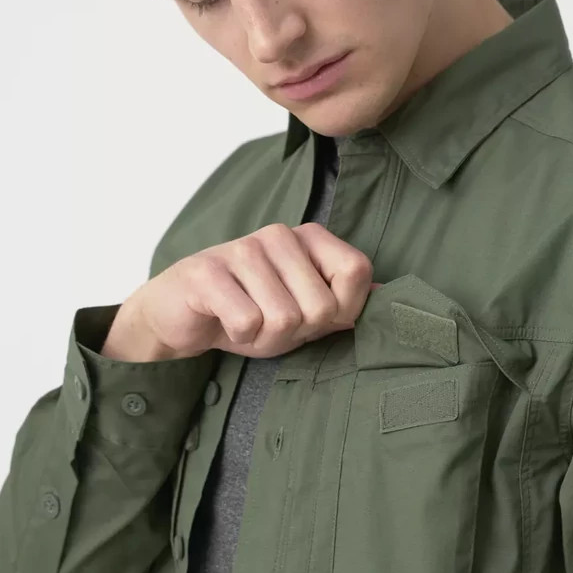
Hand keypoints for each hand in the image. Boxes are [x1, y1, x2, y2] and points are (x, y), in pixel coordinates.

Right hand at [115, 223, 377, 359]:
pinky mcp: (208, 271)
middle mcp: (280, 234)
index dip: (341, 310)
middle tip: (267, 323)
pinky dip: (238, 336)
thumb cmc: (247, 313)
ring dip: (264, 338)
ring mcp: (243, 248)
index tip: (313, 316)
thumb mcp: (305, 313)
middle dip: (296, 332)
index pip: (357, 272)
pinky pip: (248, 322)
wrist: (179, 317)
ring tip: (245, 322)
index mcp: (310, 238)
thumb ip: (346, 303)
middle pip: (321, 305)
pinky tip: (224, 322)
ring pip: (284, 318)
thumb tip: (393, 298)